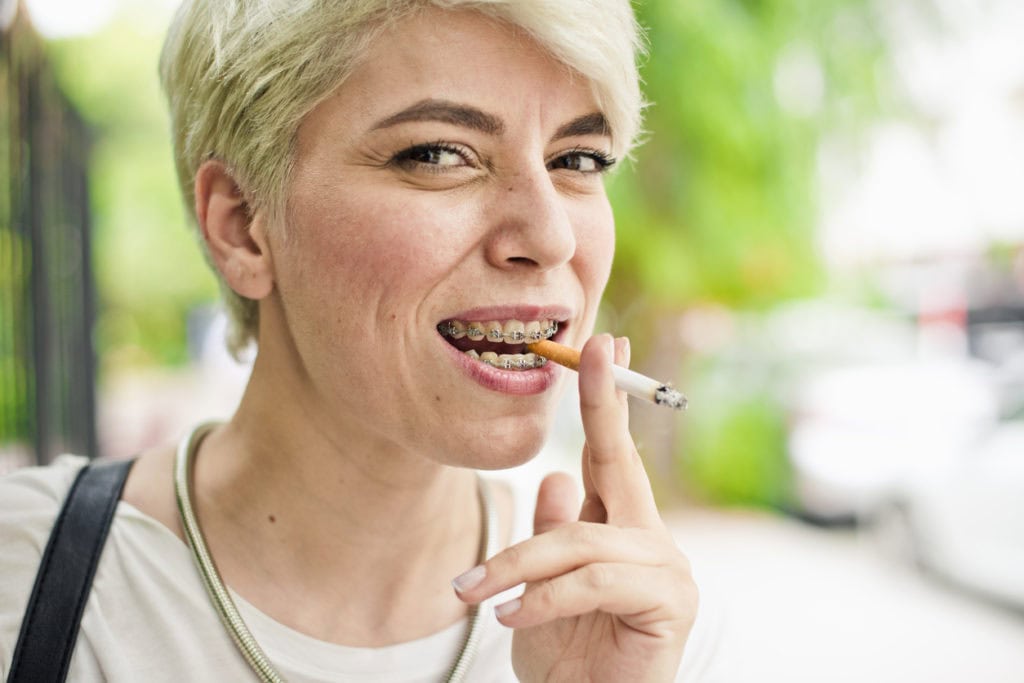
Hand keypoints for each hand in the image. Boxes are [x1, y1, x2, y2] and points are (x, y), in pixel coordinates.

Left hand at [453, 334, 697, 681]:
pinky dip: (545, 599)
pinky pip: (591, 580)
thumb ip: (551, 536)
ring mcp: (664, 567)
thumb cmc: (568, 660)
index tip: (600, 345)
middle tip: (595, 347)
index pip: (609, 454)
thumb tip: (553, 478)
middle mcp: (648, 537)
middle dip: (604, 400)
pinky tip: (512, 618)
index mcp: (618, 526)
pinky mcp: (668, 601)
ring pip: (579, 539)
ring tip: (472, 593)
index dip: (603, 400)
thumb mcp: (540, 590)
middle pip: (621, 460)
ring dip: (517, 565)